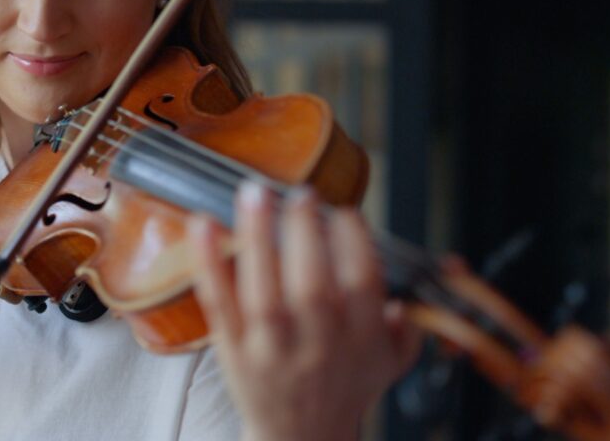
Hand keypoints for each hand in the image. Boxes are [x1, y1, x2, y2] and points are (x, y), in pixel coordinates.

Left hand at [187, 182, 419, 440]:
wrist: (300, 438)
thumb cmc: (343, 390)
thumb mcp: (390, 362)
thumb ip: (406, 324)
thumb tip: (407, 286)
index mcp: (359, 339)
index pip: (362, 283)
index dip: (354, 241)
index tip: (343, 212)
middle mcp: (315, 345)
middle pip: (311, 285)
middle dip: (305, 232)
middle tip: (300, 194)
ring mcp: (270, 349)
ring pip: (261, 290)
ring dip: (256, 237)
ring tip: (254, 194)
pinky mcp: (232, 349)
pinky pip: (218, 302)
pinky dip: (208, 262)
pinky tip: (202, 225)